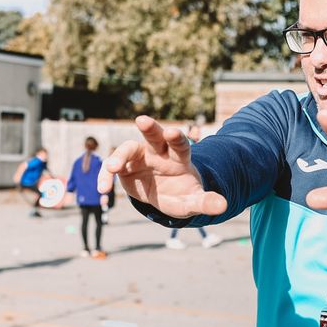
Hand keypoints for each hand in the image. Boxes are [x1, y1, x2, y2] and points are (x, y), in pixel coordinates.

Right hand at [99, 116, 226, 217]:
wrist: (164, 196)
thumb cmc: (180, 194)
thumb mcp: (192, 201)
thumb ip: (205, 202)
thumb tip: (223, 206)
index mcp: (178, 157)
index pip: (180, 144)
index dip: (176, 138)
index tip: (172, 133)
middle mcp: (158, 151)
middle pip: (154, 135)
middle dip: (149, 127)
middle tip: (142, 120)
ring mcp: (139, 157)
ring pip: (128, 148)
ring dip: (119, 156)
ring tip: (112, 168)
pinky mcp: (124, 166)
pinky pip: (112, 169)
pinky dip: (106, 177)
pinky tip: (102, 189)